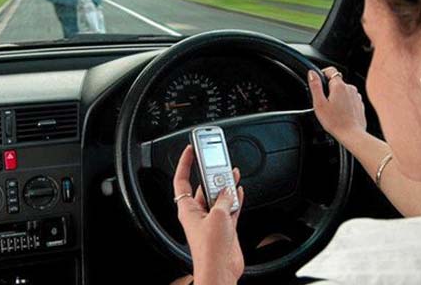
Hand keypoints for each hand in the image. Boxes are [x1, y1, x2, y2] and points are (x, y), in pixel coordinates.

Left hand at [173, 145, 244, 284]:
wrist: (221, 270)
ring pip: (218, 196)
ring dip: (226, 186)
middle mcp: (198, 213)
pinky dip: (235, 199)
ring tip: (232, 172)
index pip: (182, 180)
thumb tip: (229, 189)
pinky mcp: (225, 228)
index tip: (189, 150)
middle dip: (211, 174)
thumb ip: (224, 199)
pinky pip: (230, 208)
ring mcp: (212, 220)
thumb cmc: (210, 249)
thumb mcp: (218, 216)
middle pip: (204, 187)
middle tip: (218, 160)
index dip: (184, 164)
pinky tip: (239, 190)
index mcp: (188, 209)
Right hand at [308, 67, 366, 143]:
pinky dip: (345, 103)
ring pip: (344, 91)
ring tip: (332, 110)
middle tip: (324, 103)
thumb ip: (315, 86)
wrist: (352, 134)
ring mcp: (357, 96)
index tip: (318, 83)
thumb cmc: (335, 122)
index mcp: (339, 86)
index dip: (322, 74)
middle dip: (329, 89)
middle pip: (336, 82)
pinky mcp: (360, 104)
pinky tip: (340, 114)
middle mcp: (350, 88)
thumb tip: (312, 73)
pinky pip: (350, 99)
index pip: (331, 70)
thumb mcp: (319, 104)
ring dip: (337, 97)